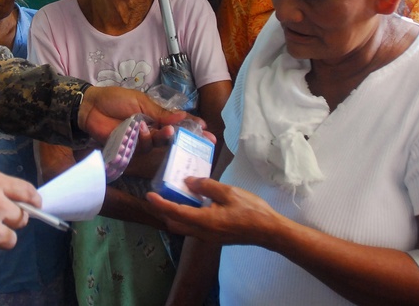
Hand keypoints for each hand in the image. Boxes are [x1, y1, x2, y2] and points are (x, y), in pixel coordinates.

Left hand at [78, 85, 212, 145]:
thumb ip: (161, 112)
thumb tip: (183, 116)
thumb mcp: (140, 102)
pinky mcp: (128, 148)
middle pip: (171, 136)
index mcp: (155, 115)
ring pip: (158, 143)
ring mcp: (139, 140)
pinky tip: (142, 131)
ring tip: (166, 130)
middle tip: (202, 139)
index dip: (191, 126)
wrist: (91, 106)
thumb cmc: (115, 100)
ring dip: (163, 137)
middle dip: (186, 138)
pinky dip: (144, 139)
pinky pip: (142, 148)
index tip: (206, 129)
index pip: (176, 122)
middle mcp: (150, 129)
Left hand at [146, 177, 281, 245]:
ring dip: (175, 214)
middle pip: (175, 224)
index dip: (160, 204)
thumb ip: (206, 186)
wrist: (269, 232)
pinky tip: (193, 203)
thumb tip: (188, 181)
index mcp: (204, 221)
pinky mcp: (215, 236)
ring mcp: (209, 237)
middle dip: (164, 211)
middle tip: (160, 194)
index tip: (149, 195)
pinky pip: (194, 227)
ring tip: (174, 196)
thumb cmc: (251, 210)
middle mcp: (202, 232)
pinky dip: (187, 216)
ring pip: (184, 227)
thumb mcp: (228, 192)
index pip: (175, 212)